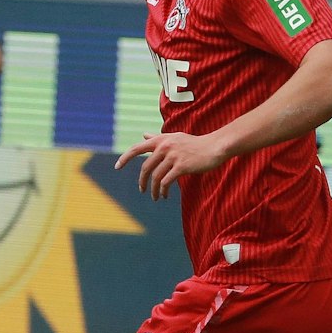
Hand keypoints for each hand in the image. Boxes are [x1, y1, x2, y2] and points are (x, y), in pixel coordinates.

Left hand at [115, 130, 229, 200]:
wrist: (214, 147)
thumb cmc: (194, 143)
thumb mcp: (174, 137)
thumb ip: (158, 138)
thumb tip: (143, 135)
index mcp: (161, 139)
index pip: (137, 148)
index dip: (125, 158)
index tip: (117, 167)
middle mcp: (165, 146)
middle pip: (145, 167)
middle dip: (142, 182)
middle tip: (142, 190)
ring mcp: (173, 156)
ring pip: (156, 177)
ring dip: (153, 190)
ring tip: (156, 197)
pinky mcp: (181, 166)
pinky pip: (166, 182)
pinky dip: (163, 190)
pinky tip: (164, 195)